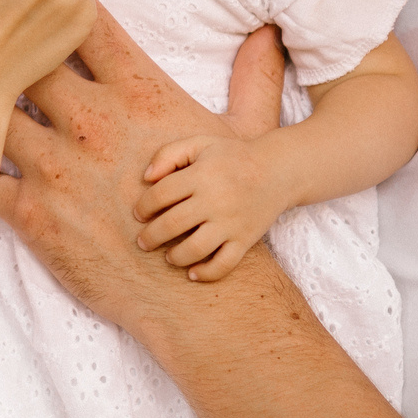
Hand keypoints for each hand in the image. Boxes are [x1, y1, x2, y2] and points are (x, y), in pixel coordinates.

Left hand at [0, 13, 286, 336]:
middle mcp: (93, 122)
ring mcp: (57, 167)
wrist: (196, 295)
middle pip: (24, 58)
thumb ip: (252, 77)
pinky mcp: (33, 214)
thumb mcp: (241, 135)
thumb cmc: (221, 215)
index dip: (56, 2)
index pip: (87, 25)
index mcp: (137, 93)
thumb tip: (271, 32)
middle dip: (0, 47)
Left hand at [135, 134, 288, 281]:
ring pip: (195, 248)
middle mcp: (215, 200)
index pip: (161, 194)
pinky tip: (192, 273)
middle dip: (151, 236)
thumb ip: (169, 154)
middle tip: (143, 241)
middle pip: (172, 223)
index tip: (139, 214)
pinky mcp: (245, 239)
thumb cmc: (231, 157)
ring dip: (175, 257)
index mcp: (201, 175)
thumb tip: (146, 178)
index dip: (144, 206)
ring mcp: (231, 223)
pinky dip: (207, 273)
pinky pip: (224, 264)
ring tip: (168, 256)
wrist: (278, 172)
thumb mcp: (200, 144)